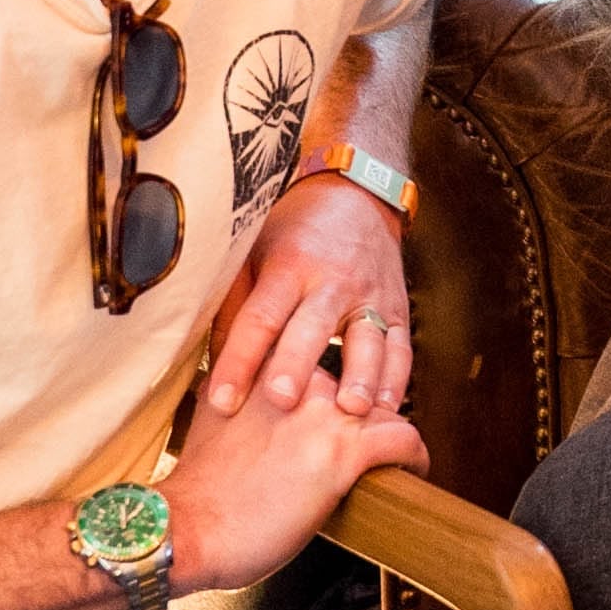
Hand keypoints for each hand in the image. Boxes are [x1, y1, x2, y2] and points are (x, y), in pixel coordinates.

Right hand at [159, 371, 427, 601]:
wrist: (187, 527)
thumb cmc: (198, 486)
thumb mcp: (212, 414)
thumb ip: (237, 391)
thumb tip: (247, 394)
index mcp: (265, 367)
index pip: (316, 353)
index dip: (334, 384)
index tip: (340, 405)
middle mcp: (298, 379)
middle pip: (355, 380)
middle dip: (363, 411)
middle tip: (365, 440)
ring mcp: (323, 412)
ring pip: (384, 404)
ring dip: (390, 431)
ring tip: (393, 457)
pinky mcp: (344, 451)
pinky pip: (404, 438)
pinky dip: (415, 454)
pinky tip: (412, 468)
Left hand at [200, 170, 413, 433]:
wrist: (358, 198)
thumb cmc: (295, 233)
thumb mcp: (255, 252)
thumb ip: (236, 304)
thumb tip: (209, 362)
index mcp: (289, 265)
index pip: (260, 317)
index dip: (239, 359)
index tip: (221, 399)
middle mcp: (332, 281)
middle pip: (313, 328)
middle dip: (296, 365)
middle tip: (282, 402)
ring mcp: (370, 295)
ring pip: (368, 340)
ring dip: (361, 377)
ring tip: (351, 410)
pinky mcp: (397, 309)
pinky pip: (400, 347)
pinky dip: (396, 379)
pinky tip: (386, 409)